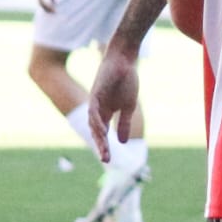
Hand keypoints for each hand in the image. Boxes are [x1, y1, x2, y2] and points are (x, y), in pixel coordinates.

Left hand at [87, 45, 139, 160]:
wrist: (124, 61)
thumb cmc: (126, 81)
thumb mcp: (128, 106)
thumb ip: (124, 123)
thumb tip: (124, 142)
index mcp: (106, 113)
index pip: (103, 133)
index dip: (105, 146)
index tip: (108, 160)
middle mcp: (98, 110)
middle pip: (97, 131)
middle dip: (101, 145)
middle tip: (105, 160)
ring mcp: (95, 103)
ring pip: (94, 124)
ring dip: (99, 137)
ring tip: (104, 149)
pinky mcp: (96, 95)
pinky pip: (94, 111)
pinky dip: (97, 122)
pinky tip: (102, 131)